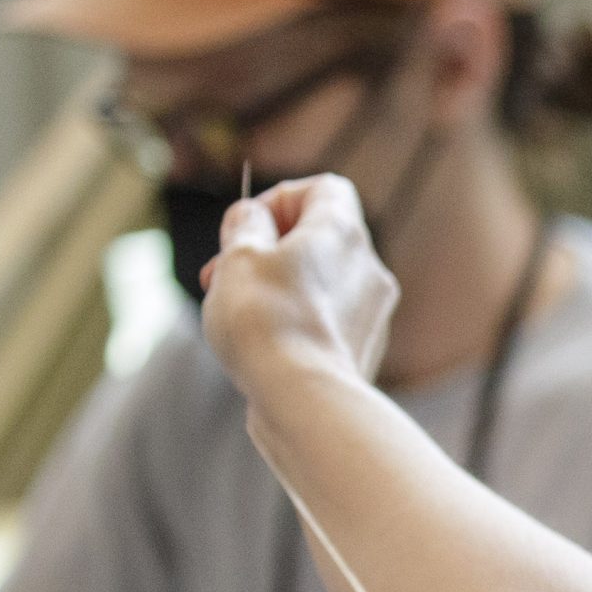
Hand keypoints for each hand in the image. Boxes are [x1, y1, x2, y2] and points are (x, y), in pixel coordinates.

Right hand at [199, 175, 399, 399]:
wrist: (305, 402)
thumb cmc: (268, 322)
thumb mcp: (238, 256)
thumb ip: (244, 225)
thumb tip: (252, 218)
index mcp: (344, 232)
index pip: (324, 189)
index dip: (280, 198)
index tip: (247, 226)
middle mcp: (369, 269)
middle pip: (317, 241)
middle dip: (265, 250)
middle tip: (220, 274)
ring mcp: (371, 316)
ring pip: (319, 286)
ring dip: (276, 290)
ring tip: (232, 315)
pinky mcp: (361, 355)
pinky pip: (324, 325)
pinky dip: (294, 326)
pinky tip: (262, 350)